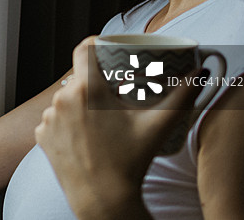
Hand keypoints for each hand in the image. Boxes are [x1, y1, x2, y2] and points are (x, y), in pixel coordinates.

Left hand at [35, 37, 203, 219]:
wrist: (103, 200)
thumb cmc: (130, 162)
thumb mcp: (158, 126)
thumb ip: (182, 96)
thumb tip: (201, 72)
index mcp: (87, 89)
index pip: (84, 48)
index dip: (96, 43)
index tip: (108, 48)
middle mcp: (62, 99)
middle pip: (79, 76)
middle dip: (96, 80)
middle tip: (115, 91)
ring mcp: (49, 117)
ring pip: (66, 97)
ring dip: (80, 102)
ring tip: (100, 117)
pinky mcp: (42, 135)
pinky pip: (54, 118)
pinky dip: (68, 121)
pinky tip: (83, 133)